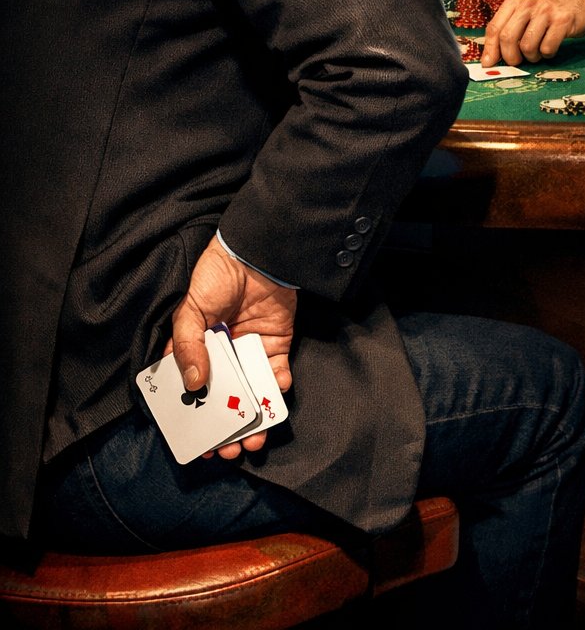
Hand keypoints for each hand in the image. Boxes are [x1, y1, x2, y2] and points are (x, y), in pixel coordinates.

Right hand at [168, 236, 296, 459]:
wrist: (259, 252)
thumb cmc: (215, 276)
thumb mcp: (190, 308)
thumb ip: (189, 345)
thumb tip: (194, 383)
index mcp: (194, 349)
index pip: (189, 391)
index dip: (191, 418)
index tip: (196, 444)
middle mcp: (221, 356)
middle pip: (222, 399)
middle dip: (226, 428)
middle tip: (228, 452)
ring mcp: (249, 352)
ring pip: (250, 393)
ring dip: (252, 418)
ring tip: (253, 441)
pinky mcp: (276, 344)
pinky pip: (276, 373)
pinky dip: (277, 387)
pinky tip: (275, 396)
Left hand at [483, 0, 584, 65]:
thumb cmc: (552, 10)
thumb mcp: (528, 10)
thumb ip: (511, 27)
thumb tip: (492, 56)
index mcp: (516, 0)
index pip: (494, 27)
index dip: (490, 49)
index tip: (488, 64)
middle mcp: (529, 3)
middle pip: (507, 38)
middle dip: (510, 57)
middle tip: (517, 62)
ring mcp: (546, 11)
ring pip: (527, 46)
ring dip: (532, 57)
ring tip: (538, 52)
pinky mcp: (563, 21)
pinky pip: (547, 48)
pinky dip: (548, 54)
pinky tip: (551, 48)